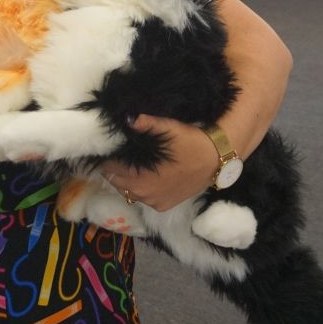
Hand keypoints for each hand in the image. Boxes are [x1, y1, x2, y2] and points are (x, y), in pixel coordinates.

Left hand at [99, 114, 216, 210]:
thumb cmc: (190, 143)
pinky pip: (143, 198)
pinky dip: (140, 188)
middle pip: (115, 181)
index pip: (109, 168)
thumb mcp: (168, 128)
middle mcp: (142, 194)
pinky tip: (144, 175)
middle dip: (113, 168)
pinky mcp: (163, 206)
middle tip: (116, 154)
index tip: (106, 147)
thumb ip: (144, 123)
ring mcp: (153, 202)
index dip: (106, 157)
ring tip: (129, 163)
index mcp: (139, 177)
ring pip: (128, 191)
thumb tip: (125, 117)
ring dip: (125, 179)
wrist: (217, 160)